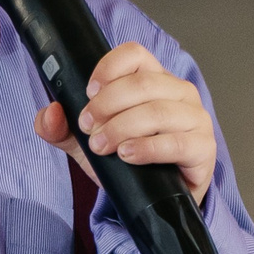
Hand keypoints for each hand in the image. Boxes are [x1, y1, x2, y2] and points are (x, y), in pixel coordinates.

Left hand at [33, 42, 217, 199]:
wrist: (154, 198)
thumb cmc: (127, 159)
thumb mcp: (86, 141)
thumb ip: (62, 128)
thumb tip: (50, 113)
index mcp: (153, 79)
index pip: (135, 55)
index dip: (109, 68)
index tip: (88, 91)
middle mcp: (178, 93)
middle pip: (143, 82)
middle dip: (107, 105)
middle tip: (88, 126)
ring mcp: (195, 119)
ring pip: (157, 111)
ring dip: (122, 128)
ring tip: (102, 145)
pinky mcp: (203, 148)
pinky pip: (176, 143)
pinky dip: (147, 148)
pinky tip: (127, 154)